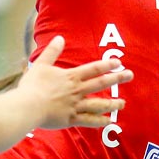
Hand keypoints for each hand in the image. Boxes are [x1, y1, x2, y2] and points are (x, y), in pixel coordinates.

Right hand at [16, 36, 131, 129]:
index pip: (93, 69)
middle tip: (130, 75)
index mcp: (71, 77)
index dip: (107, 65)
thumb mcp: (41, 64)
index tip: (118, 62)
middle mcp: (77, 90)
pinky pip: (90, 121)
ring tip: (123, 103)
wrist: (28, 106)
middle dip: (117, 79)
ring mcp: (76, 105)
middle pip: (101, 83)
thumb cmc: (32, 86)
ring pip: (99, 104)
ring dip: (113, 103)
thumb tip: (59, 38)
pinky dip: (100, 121)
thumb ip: (52, 52)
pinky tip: (110, 120)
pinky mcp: (72, 119)